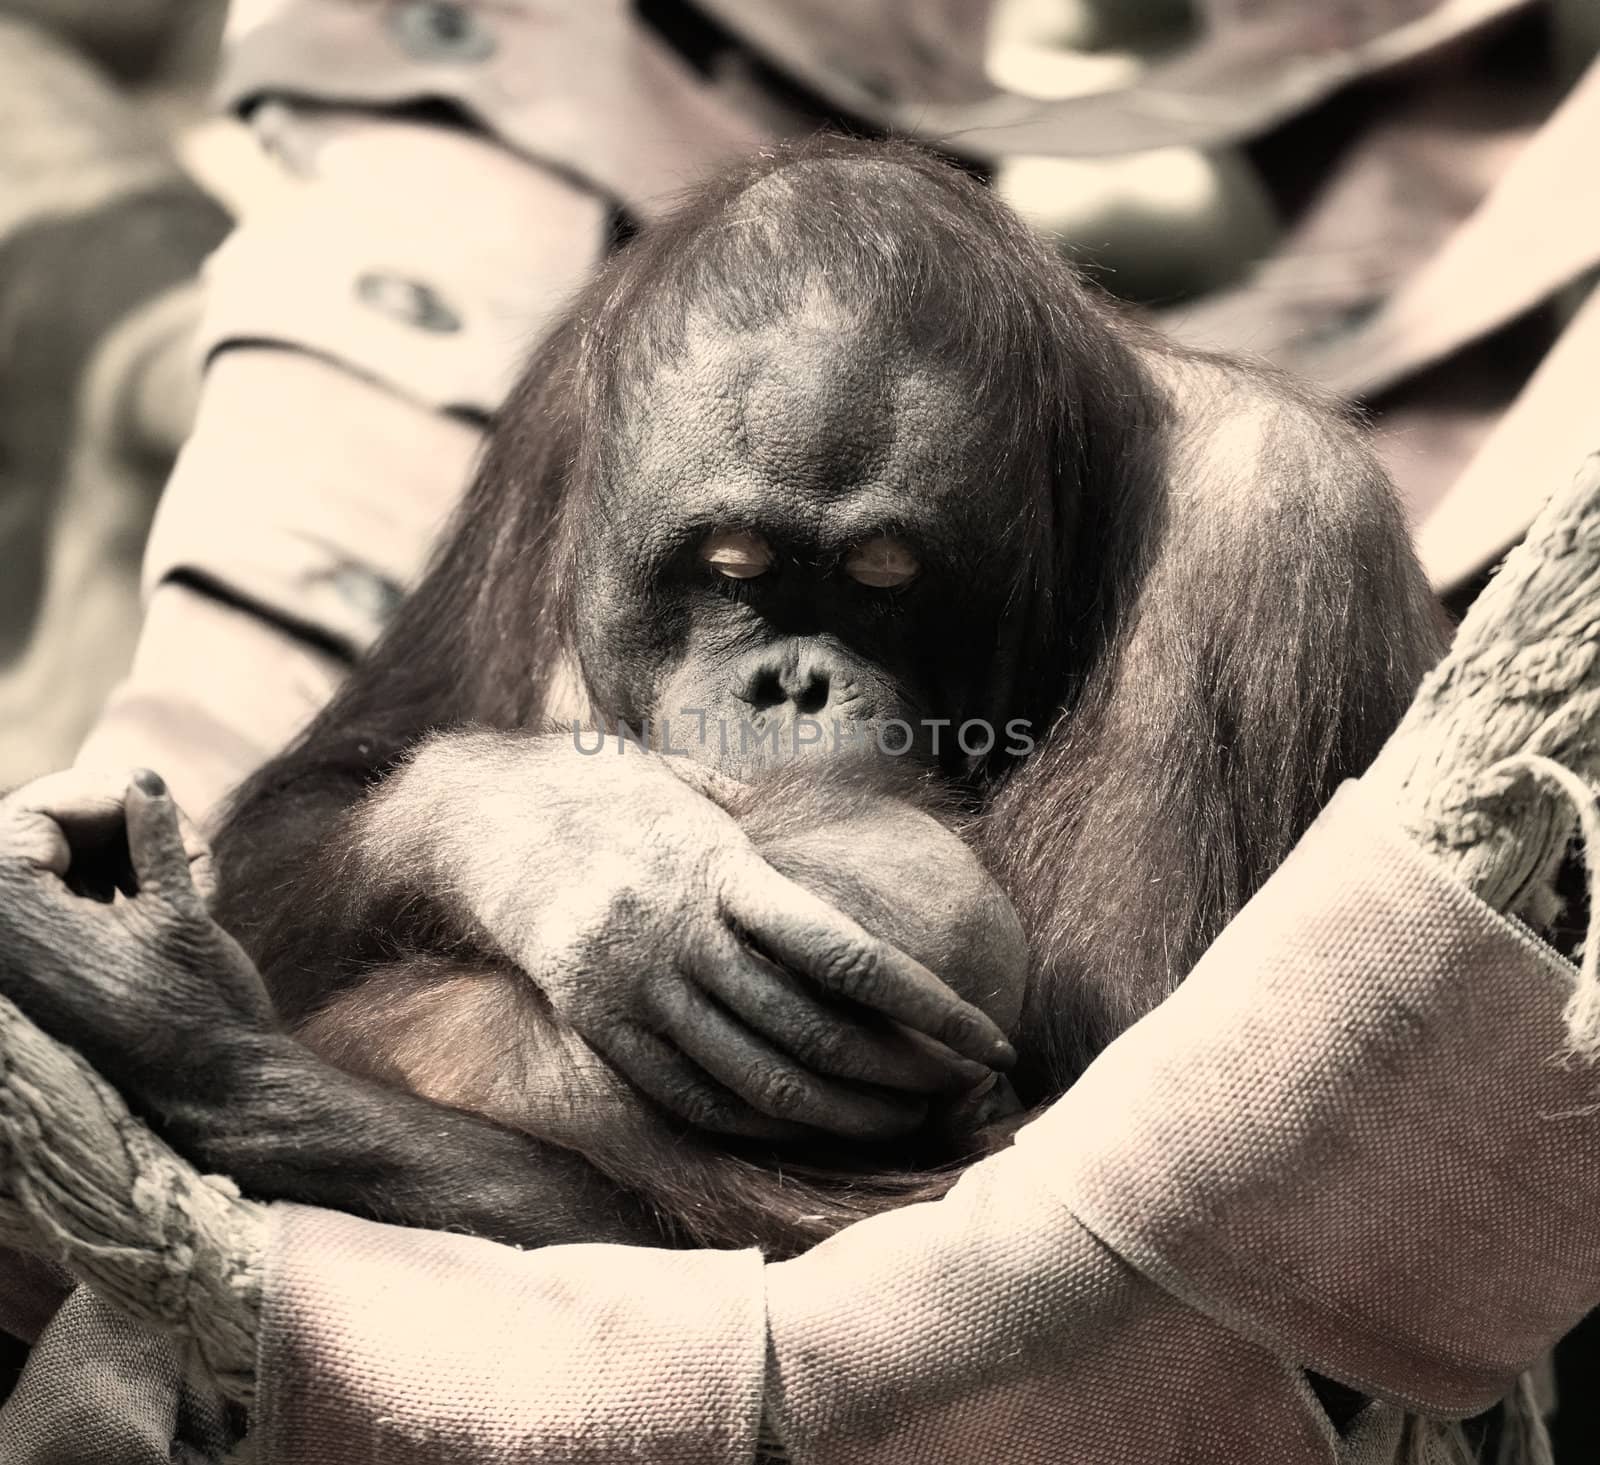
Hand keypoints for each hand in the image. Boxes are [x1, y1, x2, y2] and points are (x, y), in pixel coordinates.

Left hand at [0, 768, 275, 1117]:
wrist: (215, 1098)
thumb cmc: (202, 1010)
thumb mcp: (181, 912)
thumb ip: (153, 836)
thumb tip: (142, 779)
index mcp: (13, 915)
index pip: (37, 810)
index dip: (110, 798)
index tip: (172, 819)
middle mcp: (3, 939)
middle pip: (41, 831)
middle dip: (117, 826)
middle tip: (186, 854)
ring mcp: (18, 960)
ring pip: (55, 860)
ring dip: (119, 855)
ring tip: (184, 881)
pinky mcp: (42, 974)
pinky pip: (62, 897)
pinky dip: (109, 885)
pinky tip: (158, 901)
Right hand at [416, 738, 1014, 1140]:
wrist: (485, 814)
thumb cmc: (611, 790)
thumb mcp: (696, 788)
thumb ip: (771, 831)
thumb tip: (853, 853)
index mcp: (720, 869)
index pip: (849, 954)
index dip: (930, 1004)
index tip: (989, 1035)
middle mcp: (678, 935)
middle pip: (813, 1030)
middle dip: (903, 1070)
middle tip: (963, 1087)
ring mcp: (632, 987)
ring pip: (755, 1077)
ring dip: (842, 1110)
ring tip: (905, 1116)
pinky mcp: (595, 1024)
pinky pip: (688, 1094)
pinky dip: (758, 1120)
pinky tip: (808, 1123)